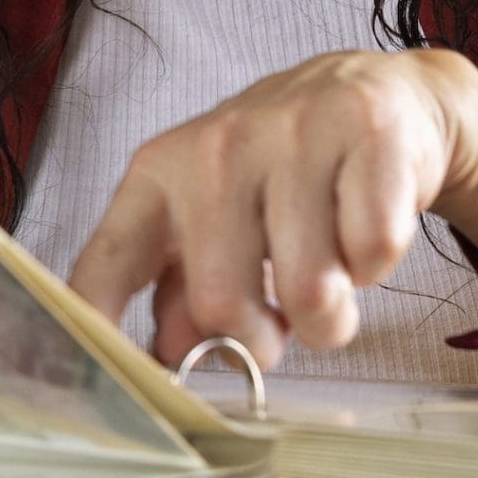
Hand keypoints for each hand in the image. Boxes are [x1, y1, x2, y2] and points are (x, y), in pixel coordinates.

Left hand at [66, 49, 477, 369]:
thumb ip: (179, 287)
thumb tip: (169, 352)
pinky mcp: (366, 133)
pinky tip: (361, 227)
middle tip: (280, 321)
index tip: (113, 384)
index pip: (109, 262)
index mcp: (158, 172)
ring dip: (329, 314)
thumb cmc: (277, 171)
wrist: (367, 93)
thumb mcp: (211, 218)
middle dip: (259, 342)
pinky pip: (373, 254)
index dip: (101, 331)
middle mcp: (214, 148)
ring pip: (309, 292)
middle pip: (220, 302)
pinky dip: (376, 265)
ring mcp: (291, 134)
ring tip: (329, 276)